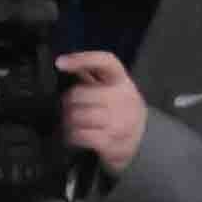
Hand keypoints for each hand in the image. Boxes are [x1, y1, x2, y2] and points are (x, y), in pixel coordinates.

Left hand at [53, 51, 152, 168]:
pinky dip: (71, 136)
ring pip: (77, 116)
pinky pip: (81, 136)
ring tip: (68, 123)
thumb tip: (65, 61)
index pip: (104, 62)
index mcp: (121, 80)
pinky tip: (72, 136)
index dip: (81, 59)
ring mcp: (119, 122)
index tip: (60, 63)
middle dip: (66, 102)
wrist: (141, 138)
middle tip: (66, 108)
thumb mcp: (112, 87)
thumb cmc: (119, 108)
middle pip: (80, 94)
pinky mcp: (112, 143)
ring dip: (66, 121)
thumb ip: (91, 72)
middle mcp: (122, 98)